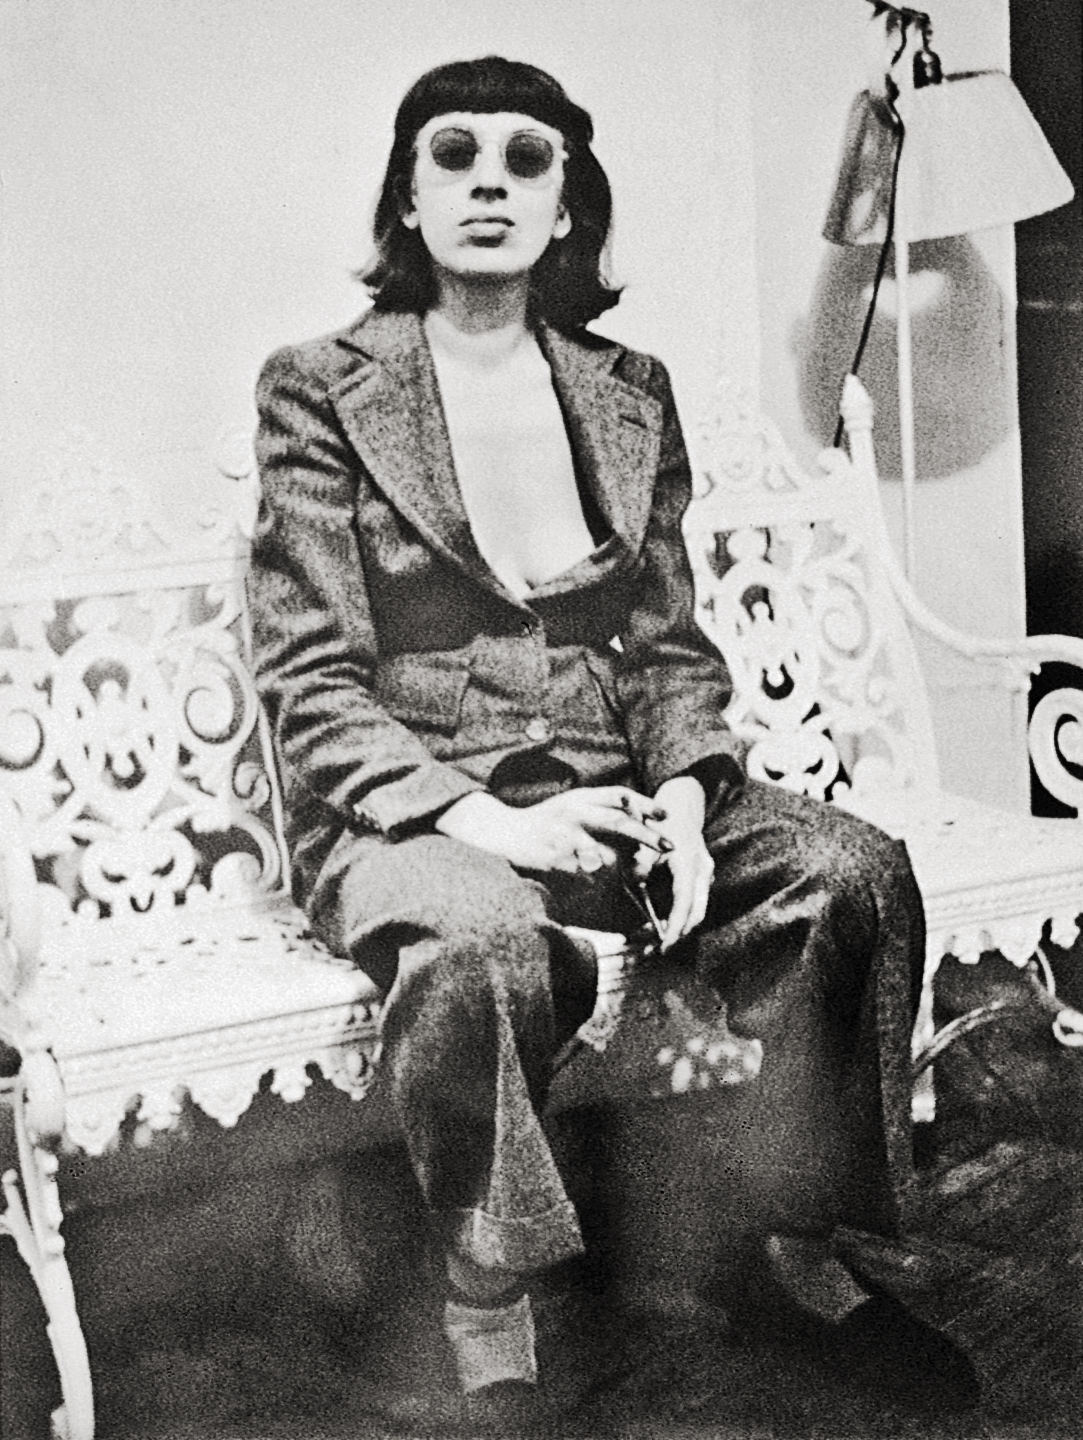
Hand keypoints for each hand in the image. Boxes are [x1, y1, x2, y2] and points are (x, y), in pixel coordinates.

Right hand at [435, 786, 666, 874]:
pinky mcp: (557, 859)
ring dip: (620, 867)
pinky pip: (587, 874)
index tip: (665, 815)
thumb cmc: (547, 821)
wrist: (507, 834)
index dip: (645, 804)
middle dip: (647, 835)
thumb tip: (639, 817)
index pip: (619, 795)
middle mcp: (574, 813)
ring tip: (620, 871)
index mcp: (579, 797)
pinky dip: (596, 879)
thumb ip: (600, 808)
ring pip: (607, 855)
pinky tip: (592, 877)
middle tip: (669, 846)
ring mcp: (564, 837)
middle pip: (619, 822)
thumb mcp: (572, 804)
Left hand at [634, 775, 712, 950]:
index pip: (685, 902)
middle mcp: (703, 871)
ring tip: (655, 943)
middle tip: (657, 951)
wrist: (682, 806)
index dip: (675, 925)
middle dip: (679, 935)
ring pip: (697, 911)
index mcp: (689, 863)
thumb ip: (641, 863)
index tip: (663, 943)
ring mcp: (705, 874)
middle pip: (697, 913)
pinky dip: (680, 917)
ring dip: (679, 929)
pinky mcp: (702, 878)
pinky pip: (694, 903)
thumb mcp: (647, 840)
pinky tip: (661, 925)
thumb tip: (636, 885)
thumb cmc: (661, 822)